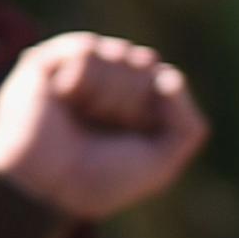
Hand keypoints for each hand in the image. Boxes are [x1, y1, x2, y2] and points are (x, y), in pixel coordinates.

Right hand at [0, 33, 206, 220]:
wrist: (51, 187)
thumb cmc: (105, 178)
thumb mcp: (162, 162)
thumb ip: (188, 126)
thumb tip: (169, 78)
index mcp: (141, 102)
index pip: (167, 79)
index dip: (156, 111)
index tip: (137, 136)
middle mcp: (112, 80)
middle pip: (147, 63)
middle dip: (133, 103)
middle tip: (106, 129)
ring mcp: (81, 68)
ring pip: (120, 54)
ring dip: (107, 97)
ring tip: (84, 117)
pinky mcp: (50, 59)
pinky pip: (88, 50)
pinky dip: (83, 82)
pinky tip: (65, 100)